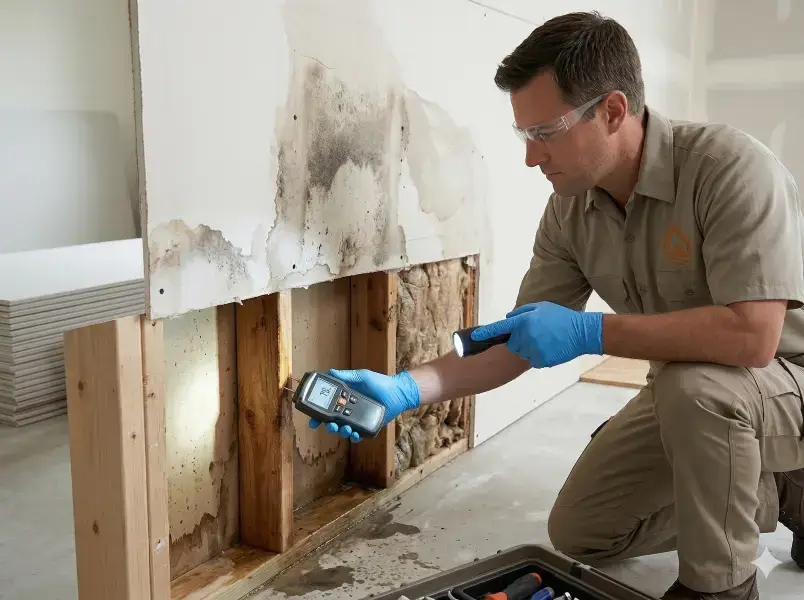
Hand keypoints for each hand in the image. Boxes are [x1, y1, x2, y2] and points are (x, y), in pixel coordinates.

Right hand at [309, 369, 419, 441]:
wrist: (398, 392)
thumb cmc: (380, 383)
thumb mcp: (362, 376)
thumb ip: (347, 376)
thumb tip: (331, 372)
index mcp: (345, 398)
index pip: (328, 408)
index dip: (318, 415)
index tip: (313, 420)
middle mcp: (350, 410)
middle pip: (333, 422)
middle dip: (329, 426)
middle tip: (331, 425)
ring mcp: (358, 419)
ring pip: (344, 430)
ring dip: (341, 432)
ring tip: (346, 429)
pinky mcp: (368, 426)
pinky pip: (359, 435)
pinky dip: (355, 437)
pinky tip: (355, 434)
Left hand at [471, 302, 602, 367]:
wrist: (582, 333)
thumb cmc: (561, 318)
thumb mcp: (541, 307)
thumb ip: (522, 312)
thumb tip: (507, 318)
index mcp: (524, 321)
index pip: (500, 328)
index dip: (486, 334)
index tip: (474, 338)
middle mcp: (526, 336)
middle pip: (512, 344)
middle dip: (518, 341)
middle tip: (535, 334)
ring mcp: (533, 350)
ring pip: (522, 353)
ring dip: (529, 348)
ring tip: (545, 340)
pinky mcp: (541, 361)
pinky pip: (533, 360)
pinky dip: (539, 356)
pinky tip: (550, 348)